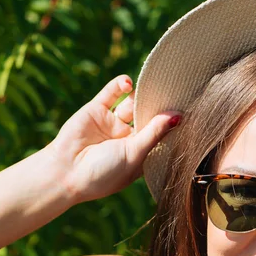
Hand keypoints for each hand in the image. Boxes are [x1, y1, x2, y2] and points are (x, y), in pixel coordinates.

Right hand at [49, 75, 181, 202]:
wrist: (66, 172)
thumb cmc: (105, 172)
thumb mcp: (135, 153)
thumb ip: (155, 133)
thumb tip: (178, 116)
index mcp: (141, 154)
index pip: (161, 135)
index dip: (172, 124)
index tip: (189, 110)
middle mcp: (128, 138)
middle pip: (149, 117)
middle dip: (160, 106)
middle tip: (176, 92)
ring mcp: (112, 124)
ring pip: (132, 104)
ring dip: (142, 95)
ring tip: (153, 88)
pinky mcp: (96, 110)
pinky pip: (111, 94)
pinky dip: (120, 85)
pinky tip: (128, 83)